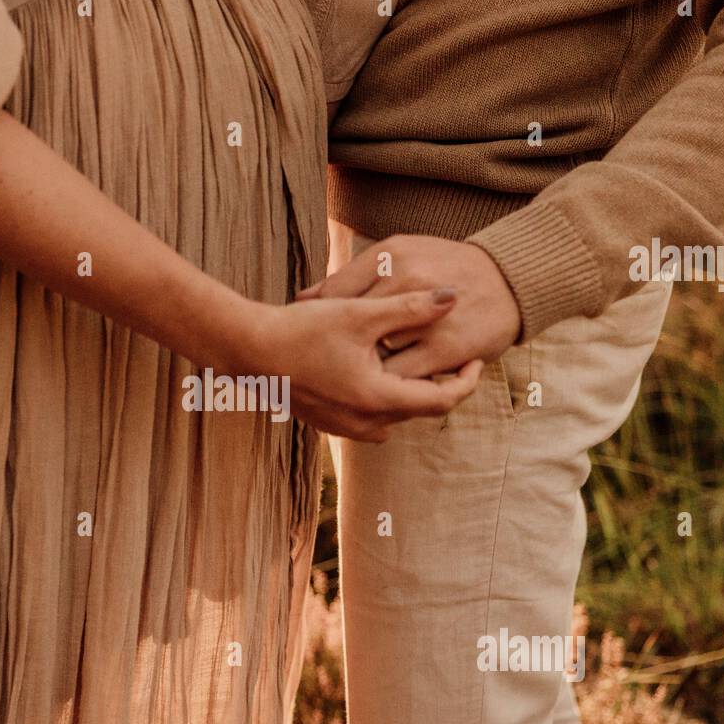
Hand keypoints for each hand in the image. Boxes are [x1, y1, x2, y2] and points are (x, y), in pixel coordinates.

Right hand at [235, 292, 483, 441]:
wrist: (248, 350)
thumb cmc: (302, 329)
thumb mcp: (361, 313)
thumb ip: (410, 307)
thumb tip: (454, 296)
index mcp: (378, 398)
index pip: (442, 400)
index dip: (465, 380)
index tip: (476, 358)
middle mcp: (364, 422)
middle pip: (420, 409)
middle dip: (440, 385)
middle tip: (454, 356)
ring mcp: (343, 427)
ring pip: (395, 416)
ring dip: (411, 393)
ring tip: (418, 363)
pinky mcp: (327, 423)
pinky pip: (370, 418)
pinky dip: (384, 398)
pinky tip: (378, 373)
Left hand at [298, 236, 521, 377]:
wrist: (508, 280)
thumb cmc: (441, 267)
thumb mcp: (396, 254)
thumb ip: (349, 278)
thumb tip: (302, 299)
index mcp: (389, 256)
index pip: (334, 294)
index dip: (319, 320)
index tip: (314, 336)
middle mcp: (407, 281)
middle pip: (351, 326)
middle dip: (337, 349)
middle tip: (327, 364)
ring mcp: (426, 316)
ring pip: (376, 355)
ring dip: (363, 370)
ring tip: (354, 378)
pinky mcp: (444, 349)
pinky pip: (406, 378)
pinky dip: (393, 384)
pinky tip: (388, 385)